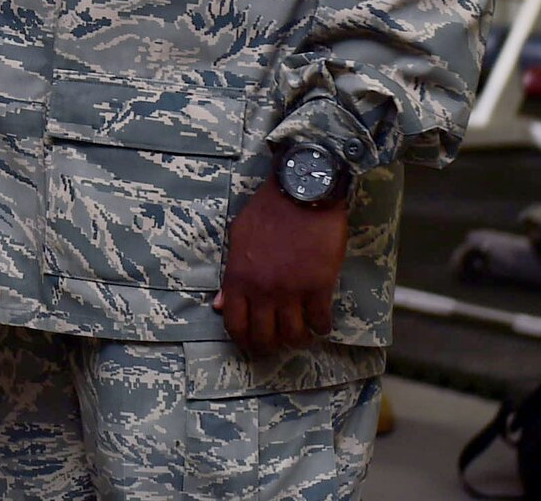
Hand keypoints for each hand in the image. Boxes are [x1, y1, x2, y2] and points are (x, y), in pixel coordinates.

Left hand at [211, 177, 349, 356]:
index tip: (252, 343)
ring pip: (294, 335)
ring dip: (298, 340)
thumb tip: (218, 304)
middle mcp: (262, 290)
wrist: (302, 193)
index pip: (235, 324)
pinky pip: (320, 321)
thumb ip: (229, 274)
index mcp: (238, 277)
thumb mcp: (238, 237)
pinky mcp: (319, 287)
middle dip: (270, 347)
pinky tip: (321, 323)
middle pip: (264, 337)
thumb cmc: (267, 210)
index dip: (243, 340)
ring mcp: (292, 290)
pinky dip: (321, 327)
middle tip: (278, 344)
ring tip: (302, 335)